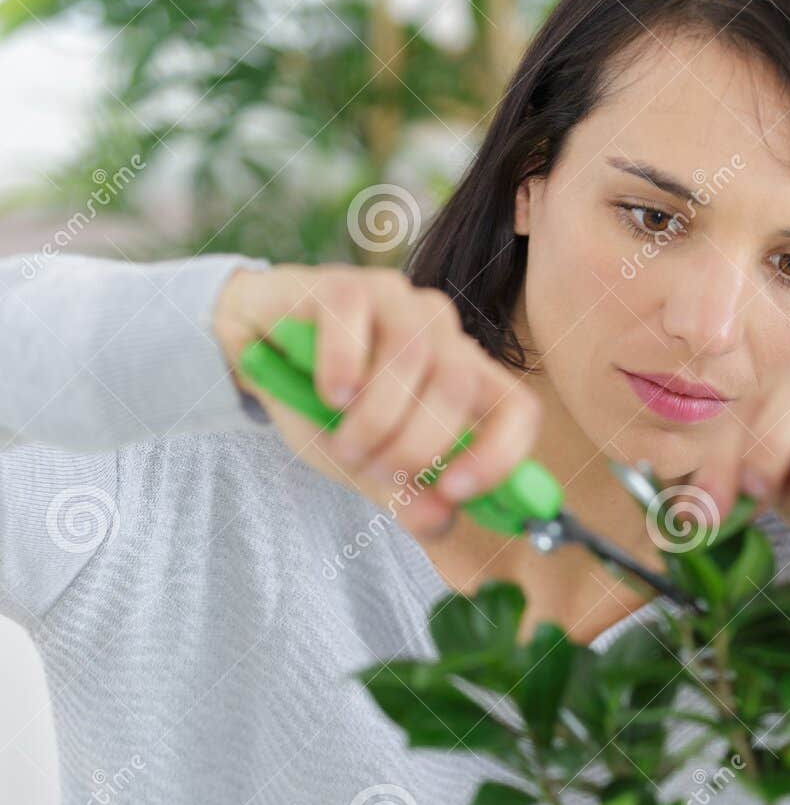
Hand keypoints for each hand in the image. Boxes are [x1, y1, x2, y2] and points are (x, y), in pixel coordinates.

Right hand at [213, 262, 540, 541]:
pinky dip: (339, 372)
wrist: (255, 351)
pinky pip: (355, 327)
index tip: (454, 490)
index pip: (518, 409)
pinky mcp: (347, 283)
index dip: (499, 454)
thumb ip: (405, 493)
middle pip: (457, 389)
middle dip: (410, 447)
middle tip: (369, 467)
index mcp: (464, 376)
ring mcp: (397, 301)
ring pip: (410, 360)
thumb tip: (441, 520)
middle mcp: (442, 332)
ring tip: (341, 441)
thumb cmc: (322, 405)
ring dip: (370, 420)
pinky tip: (325, 393)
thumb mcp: (365, 464)